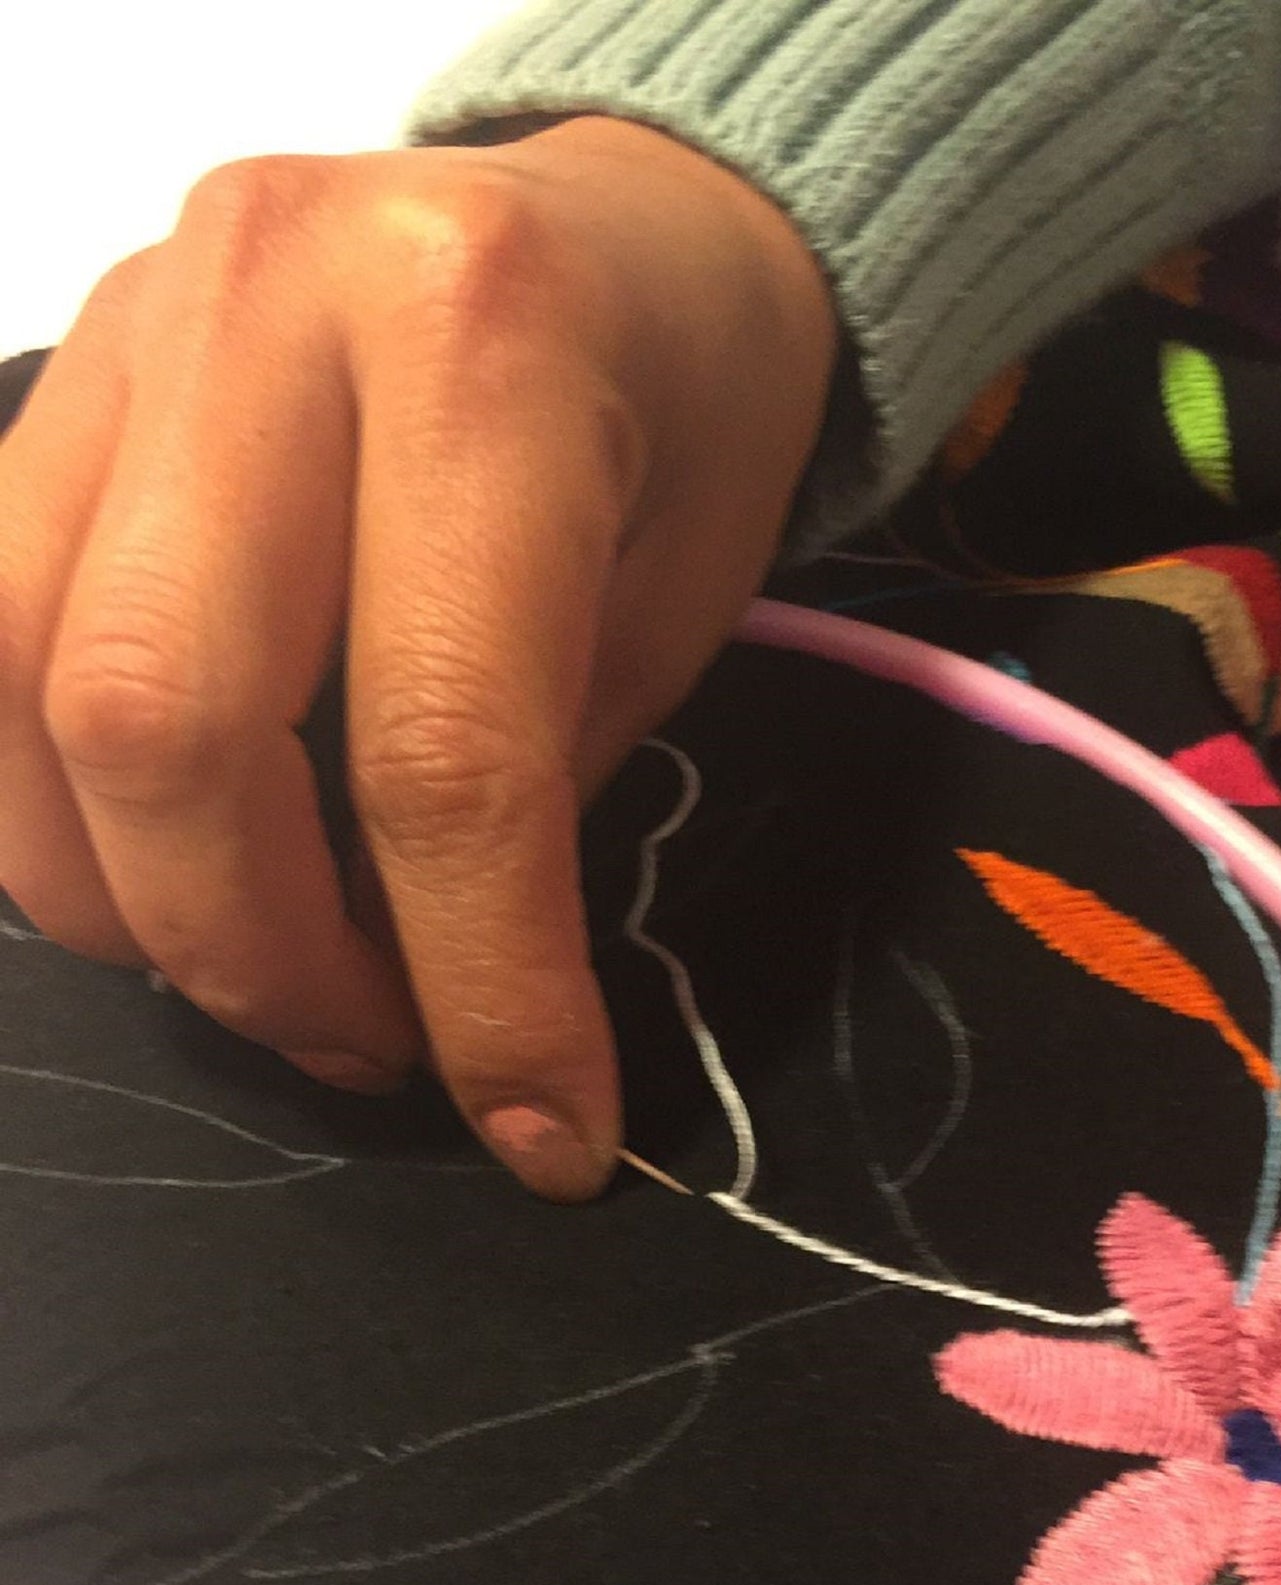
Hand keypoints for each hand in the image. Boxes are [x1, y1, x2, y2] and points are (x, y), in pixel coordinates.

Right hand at [0, 117, 837, 1195]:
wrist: (632, 229)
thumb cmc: (686, 431)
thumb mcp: (665, 621)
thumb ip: (525, 805)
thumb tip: (433, 1028)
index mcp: (480, 348)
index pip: (438, 748)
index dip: (483, 987)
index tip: (544, 1132)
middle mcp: (270, 300)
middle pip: (160, 717)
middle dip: (258, 954)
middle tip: (372, 1044)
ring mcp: (133, 323)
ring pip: (23, 687)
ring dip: (131, 900)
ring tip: (277, 971)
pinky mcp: (61, 371)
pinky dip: (56, 800)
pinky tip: (170, 863)